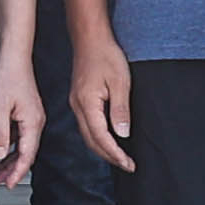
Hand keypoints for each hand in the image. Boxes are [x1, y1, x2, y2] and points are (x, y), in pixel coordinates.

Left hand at [0, 38, 42, 188]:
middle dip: (13, 170)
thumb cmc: (8, 74)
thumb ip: (0, 132)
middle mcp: (36, 121)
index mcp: (33, 122)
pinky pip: (19, 134)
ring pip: (22, 145)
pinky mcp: (26, 111)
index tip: (8, 184)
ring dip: (10, 159)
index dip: (17, 173)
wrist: (14, 54)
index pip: (27, 156)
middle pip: (26, 153)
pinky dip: (10, 145)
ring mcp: (32, 116)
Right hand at [71, 31, 134, 170]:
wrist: (90, 39)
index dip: (115, 153)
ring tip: (120, 156)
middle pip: (91, 140)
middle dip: (109, 156)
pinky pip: (87, 125)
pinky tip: (109, 138)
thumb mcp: (120, 82)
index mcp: (87, 103)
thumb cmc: (106, 55)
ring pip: (88, 135)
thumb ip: (120, 110)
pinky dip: (98, 137)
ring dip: (103, 148)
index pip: (101, 137)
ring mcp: (76, 103)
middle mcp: (77, 106)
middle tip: (127, 165)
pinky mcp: (79, 99)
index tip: (128, 163)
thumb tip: (122, 134)